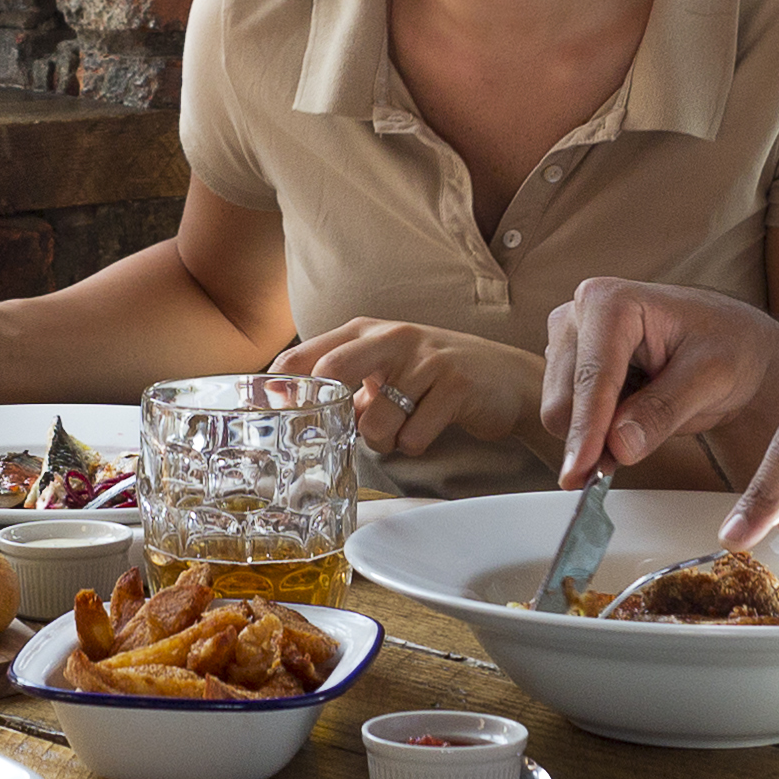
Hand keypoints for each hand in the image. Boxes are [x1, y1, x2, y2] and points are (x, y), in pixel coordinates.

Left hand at [271, 319, 539, 462]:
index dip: (283, 384)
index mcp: (367, 332)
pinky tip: (426, 431)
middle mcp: (393, 338)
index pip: (308, 354)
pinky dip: (413, 445)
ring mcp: (426, 359)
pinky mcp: (456, 385)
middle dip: (328, 409)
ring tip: (399, 432)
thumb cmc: (433, 376)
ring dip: (382, 442)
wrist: (506, 378)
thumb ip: (346, 385)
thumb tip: (297, 413)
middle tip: (337, 429)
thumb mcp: (385, 369)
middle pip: (334, 368)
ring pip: (376, 421)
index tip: (273, 411)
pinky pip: (414, 436)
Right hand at [540, 279, 778, 490]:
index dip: (587, 429)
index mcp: (610, 302)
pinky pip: (569, 418)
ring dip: (596, 436)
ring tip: (648, 421)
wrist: (735, 341)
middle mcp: (578, 315)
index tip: (581, 472)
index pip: (592, 378)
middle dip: (592, 437)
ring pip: (560, 414)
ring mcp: (569, 340)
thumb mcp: (712, 377)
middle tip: (638, 449)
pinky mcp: (569, 365)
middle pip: (563, 400)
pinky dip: (596, 435)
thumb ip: (663, 411)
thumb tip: (619, 447)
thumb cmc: (729, 345)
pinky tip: (631, 423)